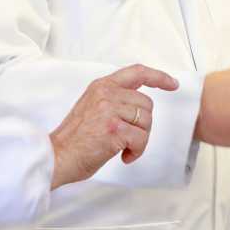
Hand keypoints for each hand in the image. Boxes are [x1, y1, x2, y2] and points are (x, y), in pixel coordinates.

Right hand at [49, 64, 179, 187]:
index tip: (172, 84)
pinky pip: (141, 139)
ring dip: (139, 140)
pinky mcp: (114, 129)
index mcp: (101, 86)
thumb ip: (113, 99)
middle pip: (147, 104)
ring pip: (146, 122)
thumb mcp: (92, 107)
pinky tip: (122, 156)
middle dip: (143, 125)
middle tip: (126, 138)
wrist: (56, 157)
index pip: (137, 72)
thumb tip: (140, 105)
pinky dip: (136, 151)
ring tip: (121, 147)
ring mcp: (109, 109)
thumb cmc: (75, 139)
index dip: (158, 76)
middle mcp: (106, 93)